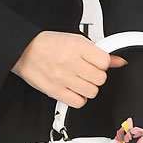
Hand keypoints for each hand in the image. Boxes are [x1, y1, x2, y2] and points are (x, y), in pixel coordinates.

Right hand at [11, 30, 127, 105]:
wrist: (24, 50)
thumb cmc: (47, 44)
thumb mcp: (75, 40)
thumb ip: (98, 51)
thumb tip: (118, 61)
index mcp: (76, 46)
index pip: (104, 62)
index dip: (102, 64)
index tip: (96, 63)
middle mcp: (69, 62)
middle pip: (100, 79)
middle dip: (95, 76)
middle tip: (86, 71)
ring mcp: (62, 78)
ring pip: (92, 92)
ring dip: (88, 87)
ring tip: (78, 80)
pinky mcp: (55, 91)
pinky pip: (79, 102)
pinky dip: (79, 98)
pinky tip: (73, 89)